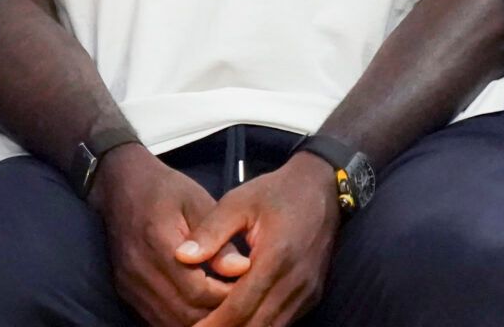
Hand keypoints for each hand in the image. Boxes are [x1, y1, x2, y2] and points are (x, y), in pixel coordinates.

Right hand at [87, 145, 232, 326]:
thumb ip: (219, 239)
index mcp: (158, 242)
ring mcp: (129, 284)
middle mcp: (138, 270)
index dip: (225, 296)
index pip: (196, 290)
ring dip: (198, 321)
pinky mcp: (125, 291)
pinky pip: (156, 319)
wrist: (120, 185)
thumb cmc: (165, 189)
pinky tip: (199, 308)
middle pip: (184, 313)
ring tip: (221, 306)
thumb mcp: (198, 202)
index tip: (247, 287)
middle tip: (238, 301)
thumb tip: (242, 269)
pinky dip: (180, 319)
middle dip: (215, 313)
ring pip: (169, 322)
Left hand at [177, 154, 341, 326]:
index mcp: (276, 257)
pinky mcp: (311, 295)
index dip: (215, 323)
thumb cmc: (276, 192)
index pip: (241, 305)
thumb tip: (181, 256)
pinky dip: (259, 325)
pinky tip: (238, 321)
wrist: (322, 189)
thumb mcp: (238, 201)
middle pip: (257, 325)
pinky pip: (283, 321)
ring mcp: (307, 292)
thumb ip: (210, 231)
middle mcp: (296, 282)